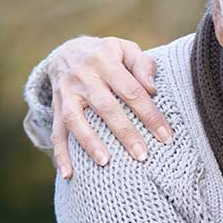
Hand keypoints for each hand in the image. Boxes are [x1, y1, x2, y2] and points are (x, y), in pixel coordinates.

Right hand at [47, 36, 171, 177]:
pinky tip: (69, 174)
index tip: (166, 136)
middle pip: (106, 107)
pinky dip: (60, 154)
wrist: (66, 51)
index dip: (150, 114)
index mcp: (104, 61)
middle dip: (125, 132)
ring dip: (89, 142)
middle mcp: (82, 76)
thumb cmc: (107, 54)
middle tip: (142, 155)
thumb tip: (152, 89)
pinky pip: (56, 132)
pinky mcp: (56, 107)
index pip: (132, 91)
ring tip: (105, 163)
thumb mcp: (125, 48)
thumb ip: (142, 65)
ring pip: (76, 120)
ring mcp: (66, 93)